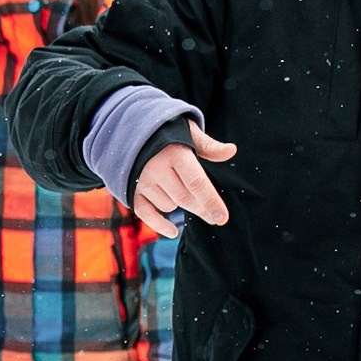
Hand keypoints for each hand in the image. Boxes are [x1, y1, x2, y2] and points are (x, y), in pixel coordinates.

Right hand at [133, 122, 237, 238]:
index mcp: (175, 154)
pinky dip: (158, 224)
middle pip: (184, 198)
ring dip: (180, 205)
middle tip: (215, 217)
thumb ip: (209, 145)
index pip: (197, 183)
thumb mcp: (188, 131)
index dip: (211, 202)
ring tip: (184, 194)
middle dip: (202, 209)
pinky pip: (145, 213)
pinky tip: (173, 232)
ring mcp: (142, 181)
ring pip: (168, 205)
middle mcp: (156, 169)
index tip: (222, 218)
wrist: (129, 129)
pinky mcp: (130, 189)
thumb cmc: (166, 131)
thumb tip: (231, 151)